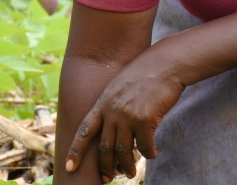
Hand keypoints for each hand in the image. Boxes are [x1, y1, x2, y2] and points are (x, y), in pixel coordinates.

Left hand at [64, 51, 184, 182]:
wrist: (167, 63)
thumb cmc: (147, 72)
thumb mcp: (121, 84)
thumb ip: (113, 104)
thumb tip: (112, 126)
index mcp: (103, 102)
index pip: (84, 130)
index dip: (75, 150)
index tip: (69, 166)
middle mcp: (112, 111)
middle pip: (104, 147)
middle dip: (105, 166)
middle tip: (108, 178)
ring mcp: (128, 116)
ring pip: (123, 151)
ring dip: (126, 166)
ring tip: (130, 173)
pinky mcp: (145, 120)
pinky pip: (144, 146)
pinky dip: (148, 153)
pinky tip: (153, 154)